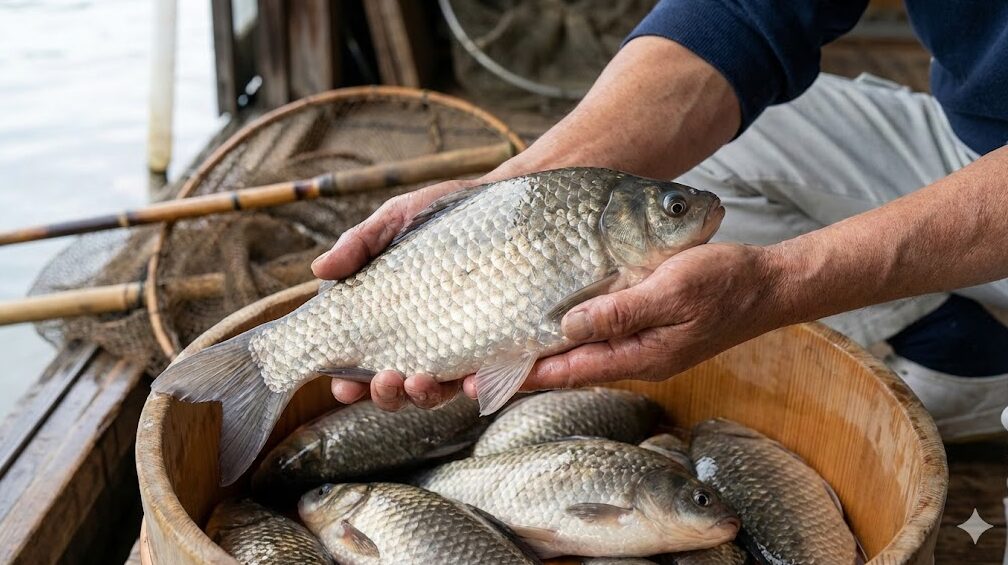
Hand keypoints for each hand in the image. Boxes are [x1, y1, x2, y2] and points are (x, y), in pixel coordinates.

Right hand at [312, 162, 533, 410]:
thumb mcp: (394, 220)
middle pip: (395, 388)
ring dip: (423, 396)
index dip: (348, 384)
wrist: (501, 204)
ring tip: (420, 380)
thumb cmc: (438, 215)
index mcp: (383, 321)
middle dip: (387, 395)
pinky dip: (472, 386)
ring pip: (434, 392)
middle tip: (386, 379)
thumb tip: (319, 269)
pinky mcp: (490, 345)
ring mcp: (453, 346)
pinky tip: (469, 381)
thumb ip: (359, 244)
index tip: (344, 387)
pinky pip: (481, 376)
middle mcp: (416, 342)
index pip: (358, 364)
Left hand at [460, 243, 788, 394]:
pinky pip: (597, 338)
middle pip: (566, 367)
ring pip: (578, 355)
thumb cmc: (725, 284)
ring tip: (495, 351)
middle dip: (520, 369)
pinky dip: (566, 336)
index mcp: (639, 354)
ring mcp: (641, 346)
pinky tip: (547, 326)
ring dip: (539, 354)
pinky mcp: (645, 330)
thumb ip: (621, 311)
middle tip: (471, 374)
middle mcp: (634, 356)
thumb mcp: (671, 290)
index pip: (569, 370)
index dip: (524, 375)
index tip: (481, 381)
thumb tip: (567, 325)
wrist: (768, 285)